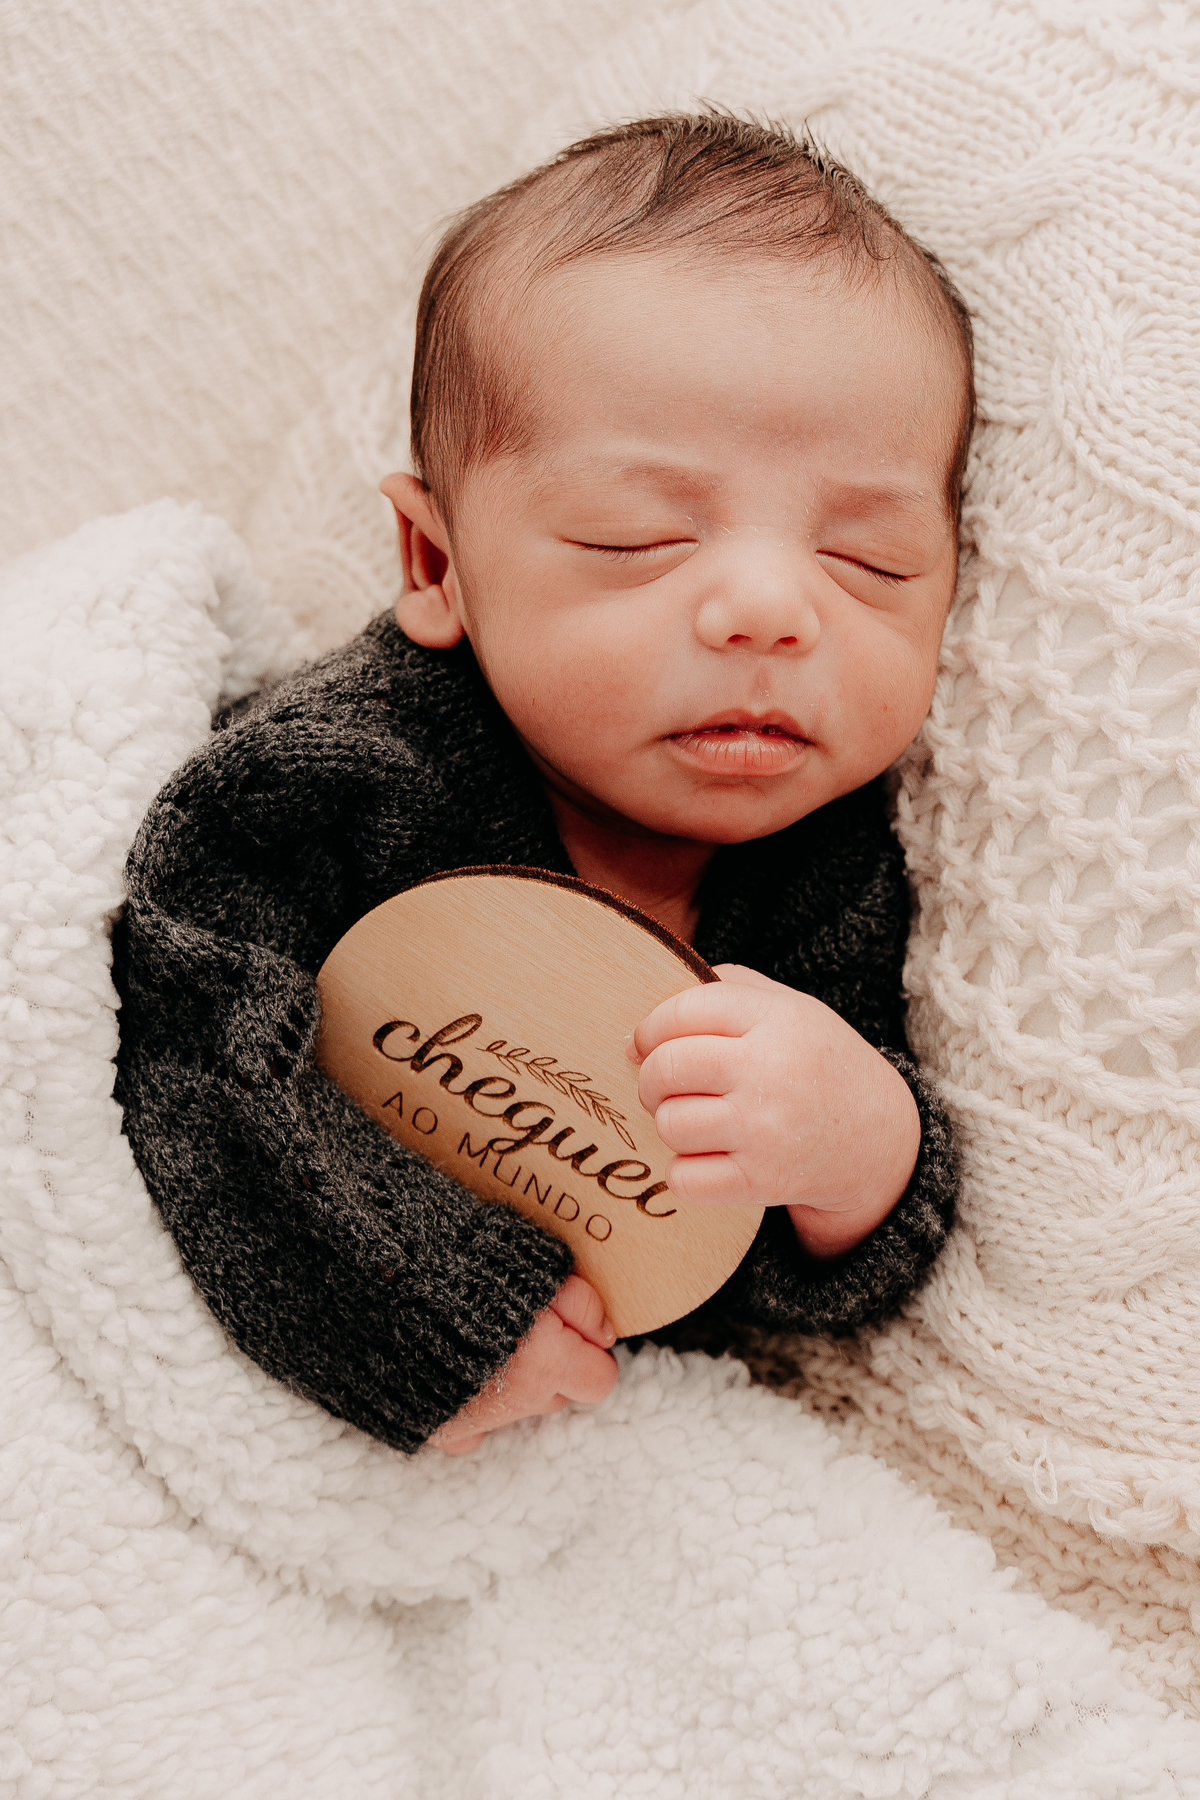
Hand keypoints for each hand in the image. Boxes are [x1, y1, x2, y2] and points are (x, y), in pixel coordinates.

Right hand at [430, 1274, 618, 1455]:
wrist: (366, 1284)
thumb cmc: (451, 1263)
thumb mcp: (534, 1262)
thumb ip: (579, 1302)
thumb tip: (603, 1335)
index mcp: (543, 1364)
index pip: (599, 1380)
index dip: (588, 1347)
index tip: (571, 1323)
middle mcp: (511, 1405)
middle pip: (557, 1394)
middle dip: (551, 1363)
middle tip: (522, 1320)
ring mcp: (468, 1423)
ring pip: (515, 1409)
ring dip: (510, 1380)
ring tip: (479, 1334)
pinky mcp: (430, 1428)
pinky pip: (469, 1428)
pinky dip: (469, 1401)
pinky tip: (453, 1366)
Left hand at [629, 965, 920, 1259]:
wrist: (879, 1139)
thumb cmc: (817, 1066)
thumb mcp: (790, 1008)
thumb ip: (729, 988)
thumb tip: (650, 1014)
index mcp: (777, 1019)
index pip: (684, 1010)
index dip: (649, 1027)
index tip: (643, 1042)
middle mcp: (770, 1071)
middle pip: (666, 1067)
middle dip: (650, 1078)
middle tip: (662, 1085)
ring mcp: (765, 1130)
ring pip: (670, 1123)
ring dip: (670, 1123)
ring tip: (695, 1119)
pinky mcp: (761, 1181)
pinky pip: (684, 1177)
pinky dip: (684, 1171)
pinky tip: (707, 1157)